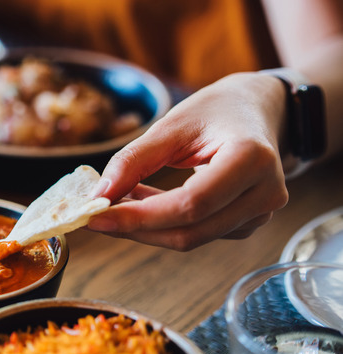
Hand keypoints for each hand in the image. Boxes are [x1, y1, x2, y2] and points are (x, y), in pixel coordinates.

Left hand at [86, 72, 289, 250]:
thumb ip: (134, 160)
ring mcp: (261, 213)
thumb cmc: (217, 110)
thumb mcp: (171, 124)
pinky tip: (142, 203)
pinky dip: (162, 224)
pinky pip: (198, 233)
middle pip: (190, 230)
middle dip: (136, 228)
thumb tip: (99, 195)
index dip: (139, 217)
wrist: (258, 110)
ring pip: (191, 238)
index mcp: (252, 159)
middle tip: (94, 216)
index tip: (95, 215)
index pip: (189, 204)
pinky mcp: (247, 223)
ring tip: (117, 200)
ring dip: (146, 226)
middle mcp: (265, 192)